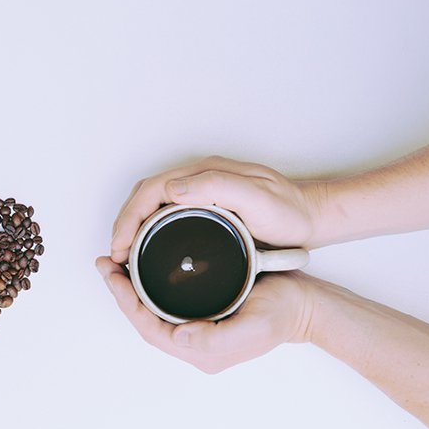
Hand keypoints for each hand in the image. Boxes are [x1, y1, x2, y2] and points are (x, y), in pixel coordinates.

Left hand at [95, 257, 314, 373]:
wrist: (306, 305)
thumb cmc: (283, 314)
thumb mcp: (254, 327)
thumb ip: (216, 338)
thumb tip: (179, 336)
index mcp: (200, 351)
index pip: (149, 328)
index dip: (127, 303)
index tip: (113, 276)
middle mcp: (194, 344)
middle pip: (145, 319)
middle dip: (121, 293)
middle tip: (105, 264)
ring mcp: (197, 329)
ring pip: (152, 311)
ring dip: (131, 289)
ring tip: (115, 264)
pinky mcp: (203, 313)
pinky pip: (165, 303)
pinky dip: (148, 286)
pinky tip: (141, 268)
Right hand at [109, 156, 326, 262]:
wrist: (313, 217)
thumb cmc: (290, 212)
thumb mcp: (257, 198)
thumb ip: (217, 187)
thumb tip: (171, 188)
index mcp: (205, 173)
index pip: (151, 190)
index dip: (129, 217)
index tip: (120, 245)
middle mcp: (200, 179)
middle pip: (146, 196)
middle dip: (124, 223)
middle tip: (115, 255)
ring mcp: (203, 192)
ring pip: (154, 205)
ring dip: (134, 227)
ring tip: (125, 254)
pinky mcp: (207, 207)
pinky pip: (167, 214)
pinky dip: (149, 231)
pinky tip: (148, 249)